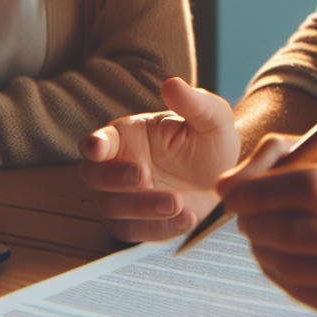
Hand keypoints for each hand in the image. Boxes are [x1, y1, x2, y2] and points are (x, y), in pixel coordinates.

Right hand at [78, 76, 239, 242]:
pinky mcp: (135, 225)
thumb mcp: (211, 120)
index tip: (98, 147)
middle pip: (94, 177)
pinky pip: (134, 232)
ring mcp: (121, 200)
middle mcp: (115, 168)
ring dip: (142, 207)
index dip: (93, 145)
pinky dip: (157, 228)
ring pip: (113, 209)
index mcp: (125, 137)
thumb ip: (194, 103)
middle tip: (143, 175)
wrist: (223, 179)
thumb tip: (172, 84)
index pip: (96, 142)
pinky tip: (184, 218)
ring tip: (177, 201)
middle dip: (114, 179)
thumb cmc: (209, 142)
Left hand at [217, 133, 316, 316]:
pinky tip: (281, 254)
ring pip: (294, 267)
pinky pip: (304, 293)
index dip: (260, 188)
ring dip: (261, 246)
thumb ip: (309, 150)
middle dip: (254, 219)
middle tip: (241, 210)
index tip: (232, 188)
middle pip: (297, 231)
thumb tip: (237, 177)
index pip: (311, 186)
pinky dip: (279, 271)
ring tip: (259, 229)